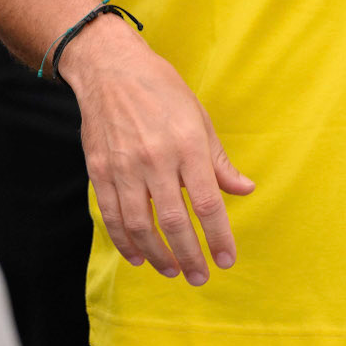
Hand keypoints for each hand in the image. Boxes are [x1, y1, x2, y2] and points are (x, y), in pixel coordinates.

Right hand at [62, 13, 254, 286]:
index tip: (227, 260)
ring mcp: (124, 166)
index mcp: (187, 144)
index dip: (218, 236)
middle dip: (190, 256)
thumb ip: (219, 161)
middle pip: (174, 221)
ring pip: (141, 226)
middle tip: (201, 277)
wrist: (111, 69)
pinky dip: (125, 241)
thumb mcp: (199, 118)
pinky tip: (139, 256)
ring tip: (173, 271)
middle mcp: (156, 158)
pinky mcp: (100, 170)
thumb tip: (245, 190)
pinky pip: (112, 216)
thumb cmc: (163, 91)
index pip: (207, 202)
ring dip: (159, 255)